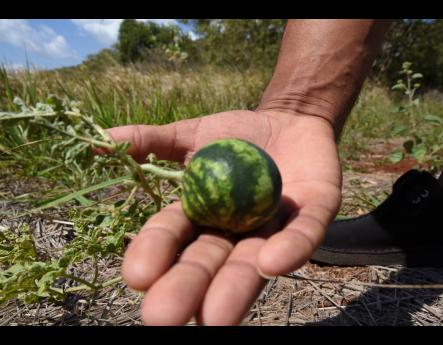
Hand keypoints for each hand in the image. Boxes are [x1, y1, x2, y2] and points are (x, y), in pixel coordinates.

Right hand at [107, 110, 341, 324]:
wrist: (289, 119)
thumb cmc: (236, 133)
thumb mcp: (191, 134)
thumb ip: (151, 141)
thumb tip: (100, 142)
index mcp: (203, 214)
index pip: (174, 238)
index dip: (155, 254)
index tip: (137, 277)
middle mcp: (236, 230)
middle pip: (208, 262)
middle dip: (186, 287)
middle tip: (163, 318)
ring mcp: (275, 226)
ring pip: (252, 262)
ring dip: (234, 289)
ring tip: (215, 319)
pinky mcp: (314, 214)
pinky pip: (303, 235)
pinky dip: (290, 249)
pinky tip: (272, 264)